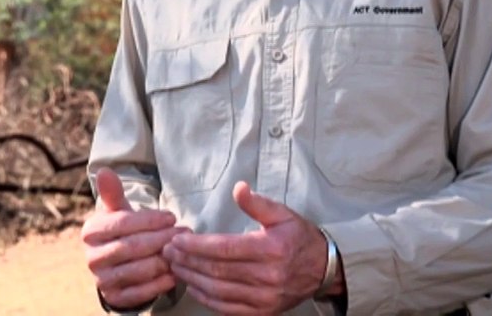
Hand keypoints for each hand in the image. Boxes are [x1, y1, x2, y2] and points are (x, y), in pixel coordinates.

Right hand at [82, 167, 186, 309]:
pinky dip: (159, 284)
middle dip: (161, 239)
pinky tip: (174, 274)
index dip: (149, 220)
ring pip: (137, 270)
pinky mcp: (114, 298)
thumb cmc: (123, 232)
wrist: (117, 265)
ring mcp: (101, 280)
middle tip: (184, 234)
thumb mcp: (118, 212)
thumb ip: (114, 193)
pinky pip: (140, 293)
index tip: (172, 216)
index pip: (122, 223)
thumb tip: (105, 170)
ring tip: (182, 253)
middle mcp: (92, 257)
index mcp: (91, 231)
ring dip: (164, 261)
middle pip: (131, 247)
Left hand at [162, 181, 333, 314]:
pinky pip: (228, 308)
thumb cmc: (298, 237)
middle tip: (168, 251)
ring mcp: (265, 297)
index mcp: (271, 249)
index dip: (197, 245)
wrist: (323, 268)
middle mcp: (268, 276)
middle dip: (188, 260)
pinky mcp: (263, 311)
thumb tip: (238, 188)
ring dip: (193, 279)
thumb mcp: (282, 214)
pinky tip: (193, 286)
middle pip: (218, 270)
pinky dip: (207, 298)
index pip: (224, 248)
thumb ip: (258, 203)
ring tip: (175, 266)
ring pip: (219, 290)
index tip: (177, 239)